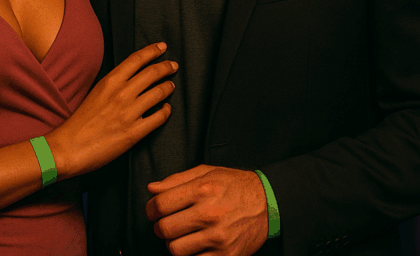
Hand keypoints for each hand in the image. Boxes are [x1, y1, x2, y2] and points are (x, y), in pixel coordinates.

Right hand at [48, 42, 175, 176]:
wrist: (68, 148)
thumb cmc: (80, 122)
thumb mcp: (95, 93)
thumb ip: (113, 84)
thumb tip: (131, 78)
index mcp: (110, 82)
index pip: (137, 59)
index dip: (153, 51)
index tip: (162, 47)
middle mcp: (122, 94)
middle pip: (152, 73)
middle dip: (166, 67)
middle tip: (173, 65)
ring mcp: (129, 113)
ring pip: (159, 93)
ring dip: (168, 87)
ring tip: (171, 86)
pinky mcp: (134, 132)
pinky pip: (159, 117)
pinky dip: (166, 110)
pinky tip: (166, 109)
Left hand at [146, 165, 267, 255]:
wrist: (268, 203)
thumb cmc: (235, 186)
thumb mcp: (207, 172)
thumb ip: (176, 180)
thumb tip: (151, 189)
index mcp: (202, 190)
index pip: (160, 205)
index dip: (151, 209)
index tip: (154, 211)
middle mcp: (209, 214)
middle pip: (164, 229)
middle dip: (161, 227)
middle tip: (168, 224)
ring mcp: (218, 237)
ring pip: (175, 249)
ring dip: (174, 243)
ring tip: (183, 235)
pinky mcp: (226, 255)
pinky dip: (191, 255)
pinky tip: (196, 245)